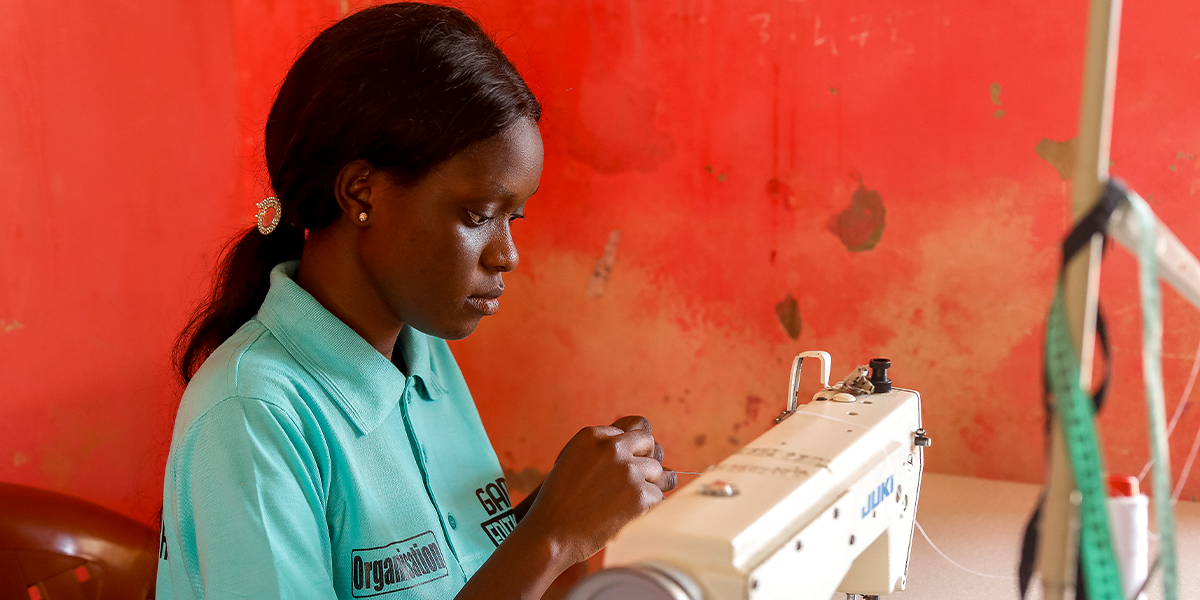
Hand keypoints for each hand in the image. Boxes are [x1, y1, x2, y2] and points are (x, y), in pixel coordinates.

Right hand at [519, 415, 673, 565]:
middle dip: (645, 460)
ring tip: (627, 502)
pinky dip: (647, 508)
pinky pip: (658, 496)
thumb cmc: (559, 503)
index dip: (630, 450)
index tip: (621, 467)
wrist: (550, 535)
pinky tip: (627, 516)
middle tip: (632, 482)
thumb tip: (644, 453)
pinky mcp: (639, 495)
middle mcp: (612, 447)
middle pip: (648, 443)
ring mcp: (628, 471)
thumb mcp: (572, 461)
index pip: (631, 429)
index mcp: (592, 435)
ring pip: (658, 470)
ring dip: (649, 486)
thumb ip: (602, 451)